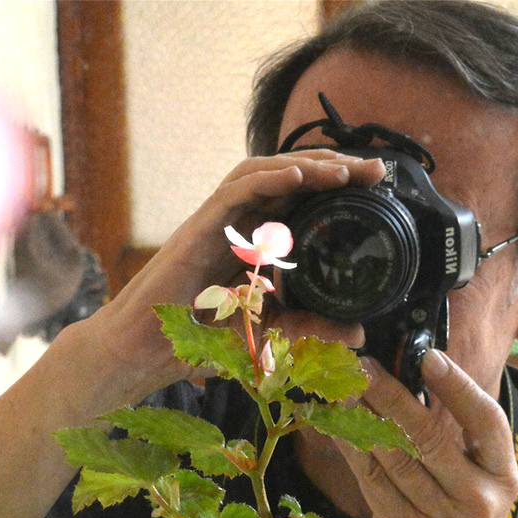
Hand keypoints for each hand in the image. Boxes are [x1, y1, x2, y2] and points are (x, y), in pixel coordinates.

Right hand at [83, 150, 384, 396]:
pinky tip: (296, 177)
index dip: (335, 186)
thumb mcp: (269, 335)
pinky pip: (232, 193)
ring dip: (303, 165)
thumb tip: (358, 334)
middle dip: (331, 166)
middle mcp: (234, 227)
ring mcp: (214, 225)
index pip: (298, 200)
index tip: (376, 185)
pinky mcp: (196, 230)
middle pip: (285, 179)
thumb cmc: (193, 342)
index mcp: (251, 243)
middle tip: (374, 169)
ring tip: (341, 169)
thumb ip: (310, 330)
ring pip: (260, 174)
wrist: (142, 353)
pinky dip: (266, 180)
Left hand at [334, 350, 517, 517]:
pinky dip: (347, 447)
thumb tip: (411, 380)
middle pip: (428, 435)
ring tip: (340, 388)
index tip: (430, 357)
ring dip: (360, 417)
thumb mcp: (470, 490)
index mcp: (503, 478)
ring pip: (392, 455)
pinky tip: (331, 424)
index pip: (486, 422)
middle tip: (363, 366)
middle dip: (390, 396)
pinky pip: (369, 479)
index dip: (458, 387)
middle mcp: (478, 498)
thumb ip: (453, 446)